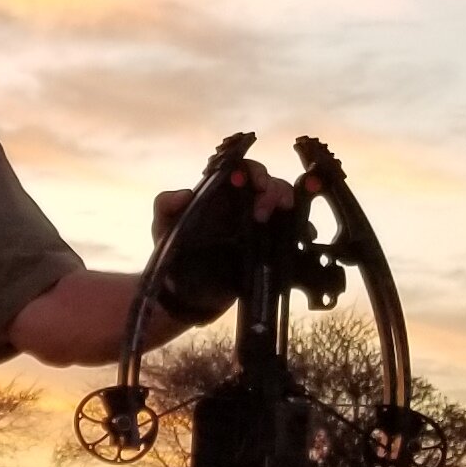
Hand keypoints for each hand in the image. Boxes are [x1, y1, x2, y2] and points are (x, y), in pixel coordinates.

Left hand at [145, 165, 302, 319]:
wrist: (187, 296)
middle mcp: (243, 206)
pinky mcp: (269, 248)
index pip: (243, 170)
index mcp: (221, 195)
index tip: (253, 181)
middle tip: (261, 211)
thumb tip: (184, 194)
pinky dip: (302, 229)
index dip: (252, 170)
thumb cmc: (174, 255)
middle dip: (272, 189)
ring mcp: (259, 227)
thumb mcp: (163, 228)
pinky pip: (292, 233)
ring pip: (285, 204)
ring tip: (272, 222)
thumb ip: (165, 206)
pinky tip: (301, 235)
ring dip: (287, 205)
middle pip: (269, 184)